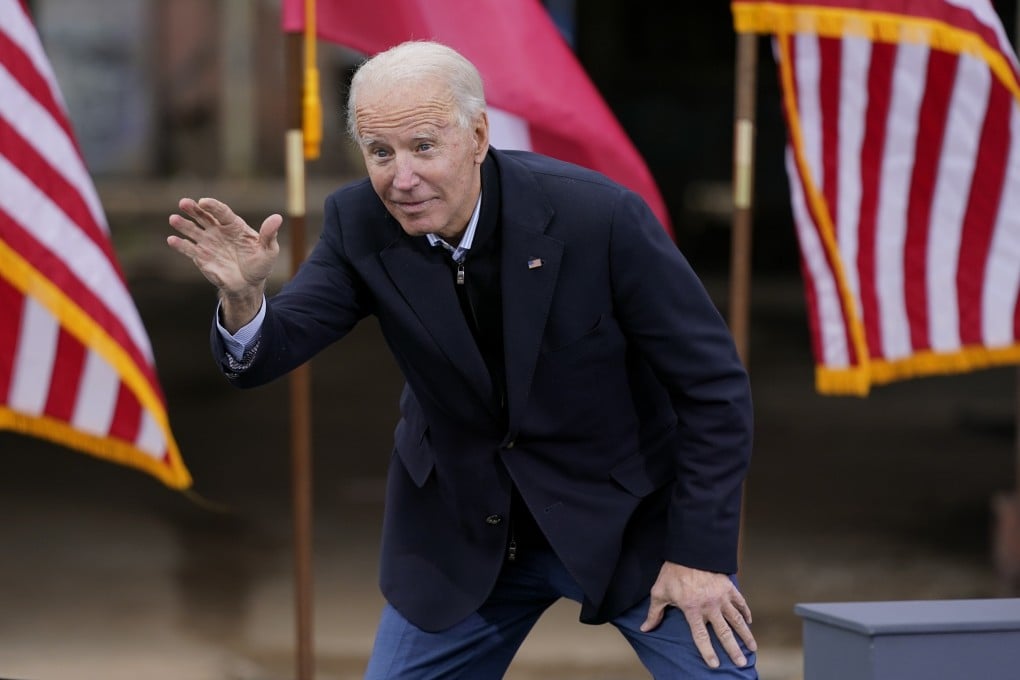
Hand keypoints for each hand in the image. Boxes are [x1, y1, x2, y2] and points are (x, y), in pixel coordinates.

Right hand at [167, 197, 281, 329]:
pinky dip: (180, 245)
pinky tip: (172, 240)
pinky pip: (188, 249)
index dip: (212, 206)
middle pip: (203, 216)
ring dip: (183, 224)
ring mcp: (208, 243)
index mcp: (234, 226)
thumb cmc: (259, 264)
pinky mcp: (201, 257)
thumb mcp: (269, 250)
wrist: (249, 285)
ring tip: (173, 219)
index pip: (222, 212)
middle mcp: (218, 231)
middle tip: (183, 203)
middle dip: (193, 209)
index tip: (203, 202)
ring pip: (193, 230)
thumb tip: (277, 218)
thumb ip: (270, 234)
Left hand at [640, 561, 755, 668]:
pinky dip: (745, 611)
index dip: (707, 651)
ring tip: (752, 647)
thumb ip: (655, 613)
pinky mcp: (728, 586)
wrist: (688, 550)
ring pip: (736, 619)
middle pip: (723, 632)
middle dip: (733, 649)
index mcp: (692, 609)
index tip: (715, 664)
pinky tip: (749, 621)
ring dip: (745, 634)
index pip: (701, 636)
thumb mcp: (659, 592)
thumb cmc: (672, 572)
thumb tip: (645, 629)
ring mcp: (721, 596)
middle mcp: (709, 605)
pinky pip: (740, 602)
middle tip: (740, 662)